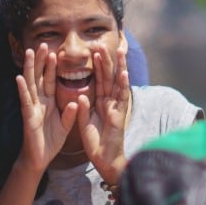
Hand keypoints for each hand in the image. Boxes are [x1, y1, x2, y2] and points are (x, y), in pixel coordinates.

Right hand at [16, 44, 77, 171]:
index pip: (51, 80)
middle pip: (40, 77)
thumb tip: (76, 101)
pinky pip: (25, 101)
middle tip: (43, 44)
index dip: (52, 67)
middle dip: (41, 61)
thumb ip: (71, 113)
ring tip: (30, 52)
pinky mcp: (28, 116)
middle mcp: (39, 101)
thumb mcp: (65, 126)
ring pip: (31, 84)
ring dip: (30, 68)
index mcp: (49, 102)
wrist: (40, 158)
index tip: (54, 51)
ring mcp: (32, 107)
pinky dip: (22, 90)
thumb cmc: (50, 141)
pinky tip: (18, 78)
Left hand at [78, 39, 130, 187]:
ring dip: (119, 68)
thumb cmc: (96, 143)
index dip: (97, 67)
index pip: (99, 81)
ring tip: (119, 51)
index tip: (94, 51)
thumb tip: (81, 94)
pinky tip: (124, 73)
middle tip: (104, 44)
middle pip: (109, 78)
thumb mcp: (85, 123)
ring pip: (118, 84)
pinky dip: (122, 86)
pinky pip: (121, 99)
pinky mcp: (119, 116)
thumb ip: (84, 109)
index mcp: (101, 103)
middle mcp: (110, 102)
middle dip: (107, 61)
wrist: (104, 160)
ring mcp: (116, 108)